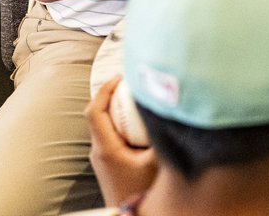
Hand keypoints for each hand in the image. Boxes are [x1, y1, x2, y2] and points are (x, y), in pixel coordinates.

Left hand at [86, 76, 157, 206]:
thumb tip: (174, 112)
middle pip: (97, 114)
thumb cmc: (141, 192)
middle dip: (113, 93)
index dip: (105, 89)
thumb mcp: (157, 163)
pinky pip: (112, 133)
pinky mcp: (110, 163)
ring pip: (105, 124)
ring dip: (118, 107)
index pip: (94, 111)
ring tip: (139, 95)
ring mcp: (103, 158)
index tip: (122, 76)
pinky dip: (123, 121)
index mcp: (105, 149)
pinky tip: (142, 121)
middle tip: (134, 80)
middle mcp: (99, 152)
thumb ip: (163, 137)